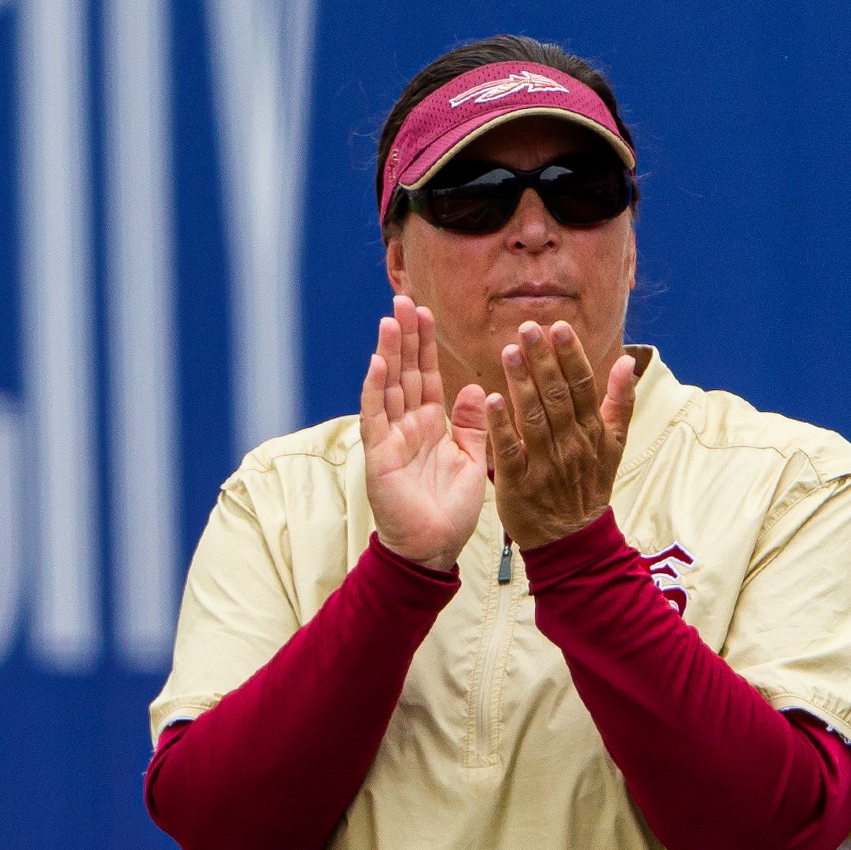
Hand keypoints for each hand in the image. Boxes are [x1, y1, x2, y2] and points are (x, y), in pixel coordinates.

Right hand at [360, 297, 489, 569]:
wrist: (434, 549)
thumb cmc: (450, 511)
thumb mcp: (473, 461)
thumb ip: (472, 425)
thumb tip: (474, 389)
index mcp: (431, 425)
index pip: (427, 375)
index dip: (426, 344)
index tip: (425, 311)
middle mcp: (408, 426)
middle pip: (406, 372)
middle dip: (405, 336)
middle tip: (403, 300)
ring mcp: (391, 438)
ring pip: (389, 386)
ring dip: (390, 352)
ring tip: (390, 320)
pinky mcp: (379, 455)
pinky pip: (376, 416)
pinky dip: (376, 389)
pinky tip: (378, 363)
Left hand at [485, 320, 637, 546]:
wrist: (572, 539)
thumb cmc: (589, 485)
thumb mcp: (614, 445)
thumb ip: (620, 402)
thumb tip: (630, 361)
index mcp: (593, 432)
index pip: (583, 387)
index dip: (571, 356)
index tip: (559, 327)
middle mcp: (572, 444)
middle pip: (558, 396)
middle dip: (544, 360)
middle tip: (528, 328)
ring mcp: (547, 464)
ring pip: (535, 418)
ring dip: (522, 383)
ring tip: (510, 352)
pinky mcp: (520, 484)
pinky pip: (511, 451)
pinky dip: (502, 426)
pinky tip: (492, 400)